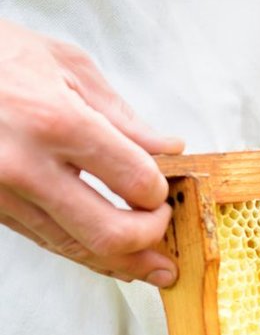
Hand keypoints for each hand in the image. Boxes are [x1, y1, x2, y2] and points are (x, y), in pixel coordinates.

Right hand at [0, 19, 183, 285]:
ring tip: (154, 268)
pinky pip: (47, 240)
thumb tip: (169, 149)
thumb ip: (123, 117)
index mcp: (56, 122)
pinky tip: (111, 255)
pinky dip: (84, 251)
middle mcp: (25, 166)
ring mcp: (1, 193)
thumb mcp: (67, 66)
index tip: (164, 188)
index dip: (160, 192)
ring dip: (123, 262)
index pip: (135, 181)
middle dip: (150, 240)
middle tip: (166, 230)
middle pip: (109, 233)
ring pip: (76, 248)